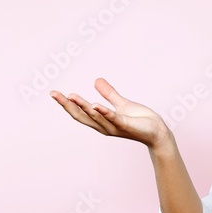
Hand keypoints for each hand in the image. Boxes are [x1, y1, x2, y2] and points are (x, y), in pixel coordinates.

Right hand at [51, 78, 169, 148]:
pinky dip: (104, 112)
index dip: (67, 103)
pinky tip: (95, 105)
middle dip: (67, 105)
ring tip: (71, 96)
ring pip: (95, 116)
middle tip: (54, 94)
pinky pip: (113, 118)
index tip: (54, 93)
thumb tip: (96, 80)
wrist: (157, 132)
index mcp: (101, 120)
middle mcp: (104, 126)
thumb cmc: (140, 120)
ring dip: (83, 106)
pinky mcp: (126, 125)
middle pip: (82, 115)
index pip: (80, 112)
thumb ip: (109, 94)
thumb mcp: (121, 104)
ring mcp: (114, 126)